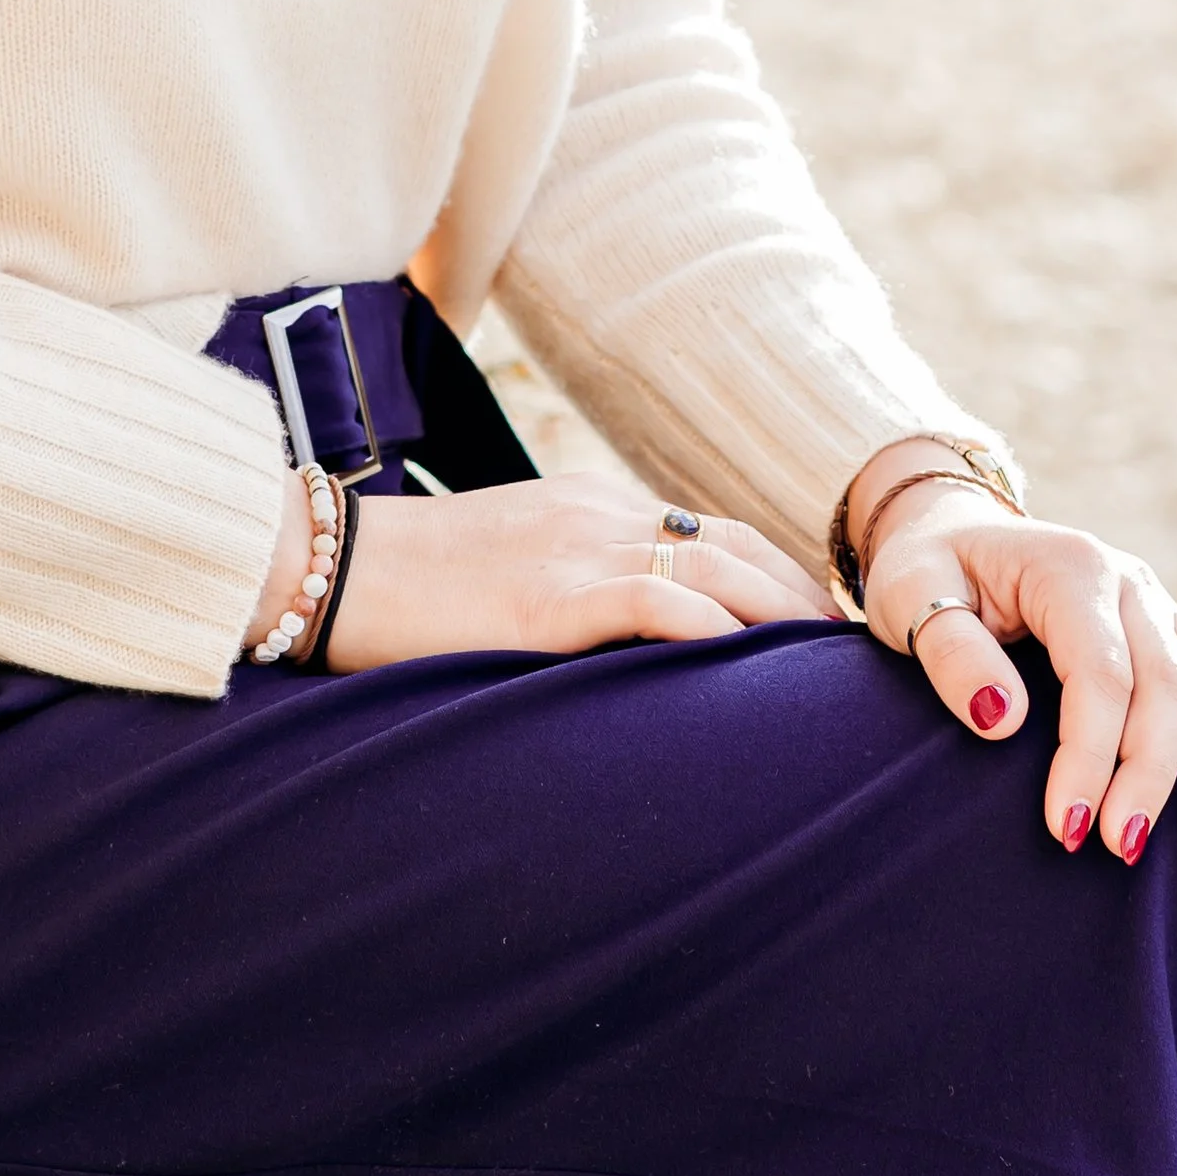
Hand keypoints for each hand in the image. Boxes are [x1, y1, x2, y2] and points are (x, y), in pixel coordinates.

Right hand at [317, 481, 832, 672]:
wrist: (329, 566)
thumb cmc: (411, 586)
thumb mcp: (508, 568)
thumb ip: (573, 589)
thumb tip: (631, 646)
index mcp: (589, 506)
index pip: (708, 531)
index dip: (774, 577)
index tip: (816, 628)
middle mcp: (596, 515)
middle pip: (731, 543)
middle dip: (799, 597)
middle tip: (847, 655)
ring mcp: (573, 549)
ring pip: (711, 565)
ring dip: (780, 616)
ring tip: (825, 669)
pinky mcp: (546, 597)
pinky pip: (651, 601)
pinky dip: (709, 628)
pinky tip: (744, 664)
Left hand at [856, 473, 1176, 862]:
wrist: (950, 533)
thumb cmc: (925, 572)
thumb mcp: (908, 595)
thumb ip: (950, 651)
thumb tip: (1003, 719)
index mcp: (1068, 566)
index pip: (1099, 672)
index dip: (1090, 753)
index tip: (1067, 825)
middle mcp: (1126, 581)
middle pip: (1164, 682)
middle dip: (1148, 772)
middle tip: (1120, 847)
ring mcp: (1157, 603)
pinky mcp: (1172, 629)